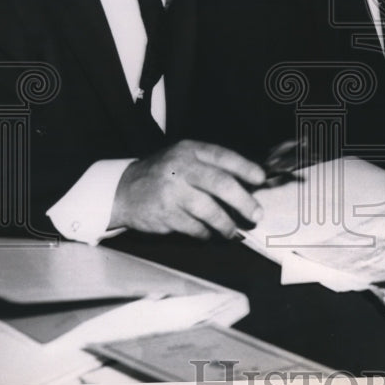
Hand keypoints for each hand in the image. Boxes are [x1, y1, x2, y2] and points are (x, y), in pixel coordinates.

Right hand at [110, 140, 265, 239]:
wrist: (123, 190)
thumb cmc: (164, 174)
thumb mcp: (184, 157)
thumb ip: (212, 166)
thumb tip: (248, 183)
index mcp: (189, 150)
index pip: (223, 156)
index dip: (245, 168)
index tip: (261, 179)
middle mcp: (181, 168)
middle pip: (220, 184)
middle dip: (243, 201)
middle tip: (256, 214)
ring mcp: (172, 192)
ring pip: (209, 211)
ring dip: (226, 224)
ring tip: (233, 231)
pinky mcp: (166, 215)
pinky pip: (194, 228)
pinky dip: (205, 233)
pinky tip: (209, 234)